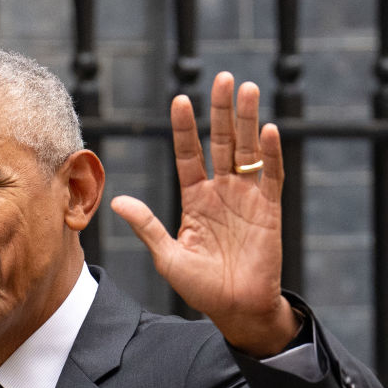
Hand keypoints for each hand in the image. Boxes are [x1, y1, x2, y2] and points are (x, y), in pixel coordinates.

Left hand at [111, 72, 299, 356]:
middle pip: (222, 142)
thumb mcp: (167, 256)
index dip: (185, 129)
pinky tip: (267, 130)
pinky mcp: (269, 211)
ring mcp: (247, 199)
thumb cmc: (201, 287)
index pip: (189, 154)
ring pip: (247, 151)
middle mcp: (222, 192)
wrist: (236, 309)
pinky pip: (270, 176)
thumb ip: (146, 226)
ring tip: (247, 89)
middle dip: (222, 111)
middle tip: (223, 77)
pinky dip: (269, 154)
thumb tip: (117, 200)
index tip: (180, 99)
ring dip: (247, 120)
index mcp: (196, 199)